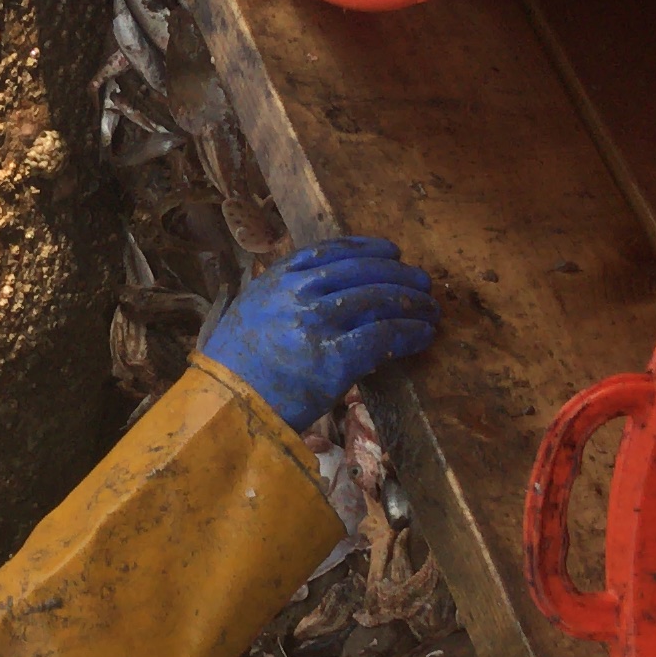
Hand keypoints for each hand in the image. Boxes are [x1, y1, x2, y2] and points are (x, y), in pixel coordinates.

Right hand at [198, 237, 438, 430]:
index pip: (331, 251)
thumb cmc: (233, 369)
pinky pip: (382, 337)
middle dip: (399, 275)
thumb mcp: (248, 314)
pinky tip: (424, 335)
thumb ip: (280, 297)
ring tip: (431, 310)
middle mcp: (297, 294)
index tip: (391, 251)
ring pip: (377, 300)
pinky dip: (408, 333)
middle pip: (362, 272)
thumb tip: (319, 291)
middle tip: (423, 282)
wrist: (224, 408)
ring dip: (412, 303)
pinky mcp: (333, 360)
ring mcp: (315, 324)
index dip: (368, 248)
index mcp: (276, 280)